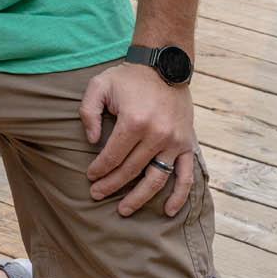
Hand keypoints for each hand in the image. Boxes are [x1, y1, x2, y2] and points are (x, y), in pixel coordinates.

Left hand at [80, 62, 198, 216]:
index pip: (113, 156)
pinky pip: (186, 176)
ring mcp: (174, 141)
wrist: (164, 66)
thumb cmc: (128, 78)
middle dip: (111, 185)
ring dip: (139, 198)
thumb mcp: (99, 85)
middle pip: (131, 170)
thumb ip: (88, 112)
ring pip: (156, 179)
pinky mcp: (187, 144)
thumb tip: (91, 141)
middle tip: (96, 194)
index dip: (99, 170)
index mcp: (133, 121)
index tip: (90, 177)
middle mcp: (156, 135)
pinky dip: (179, 196)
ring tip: (124, 210)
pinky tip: (169, 211)